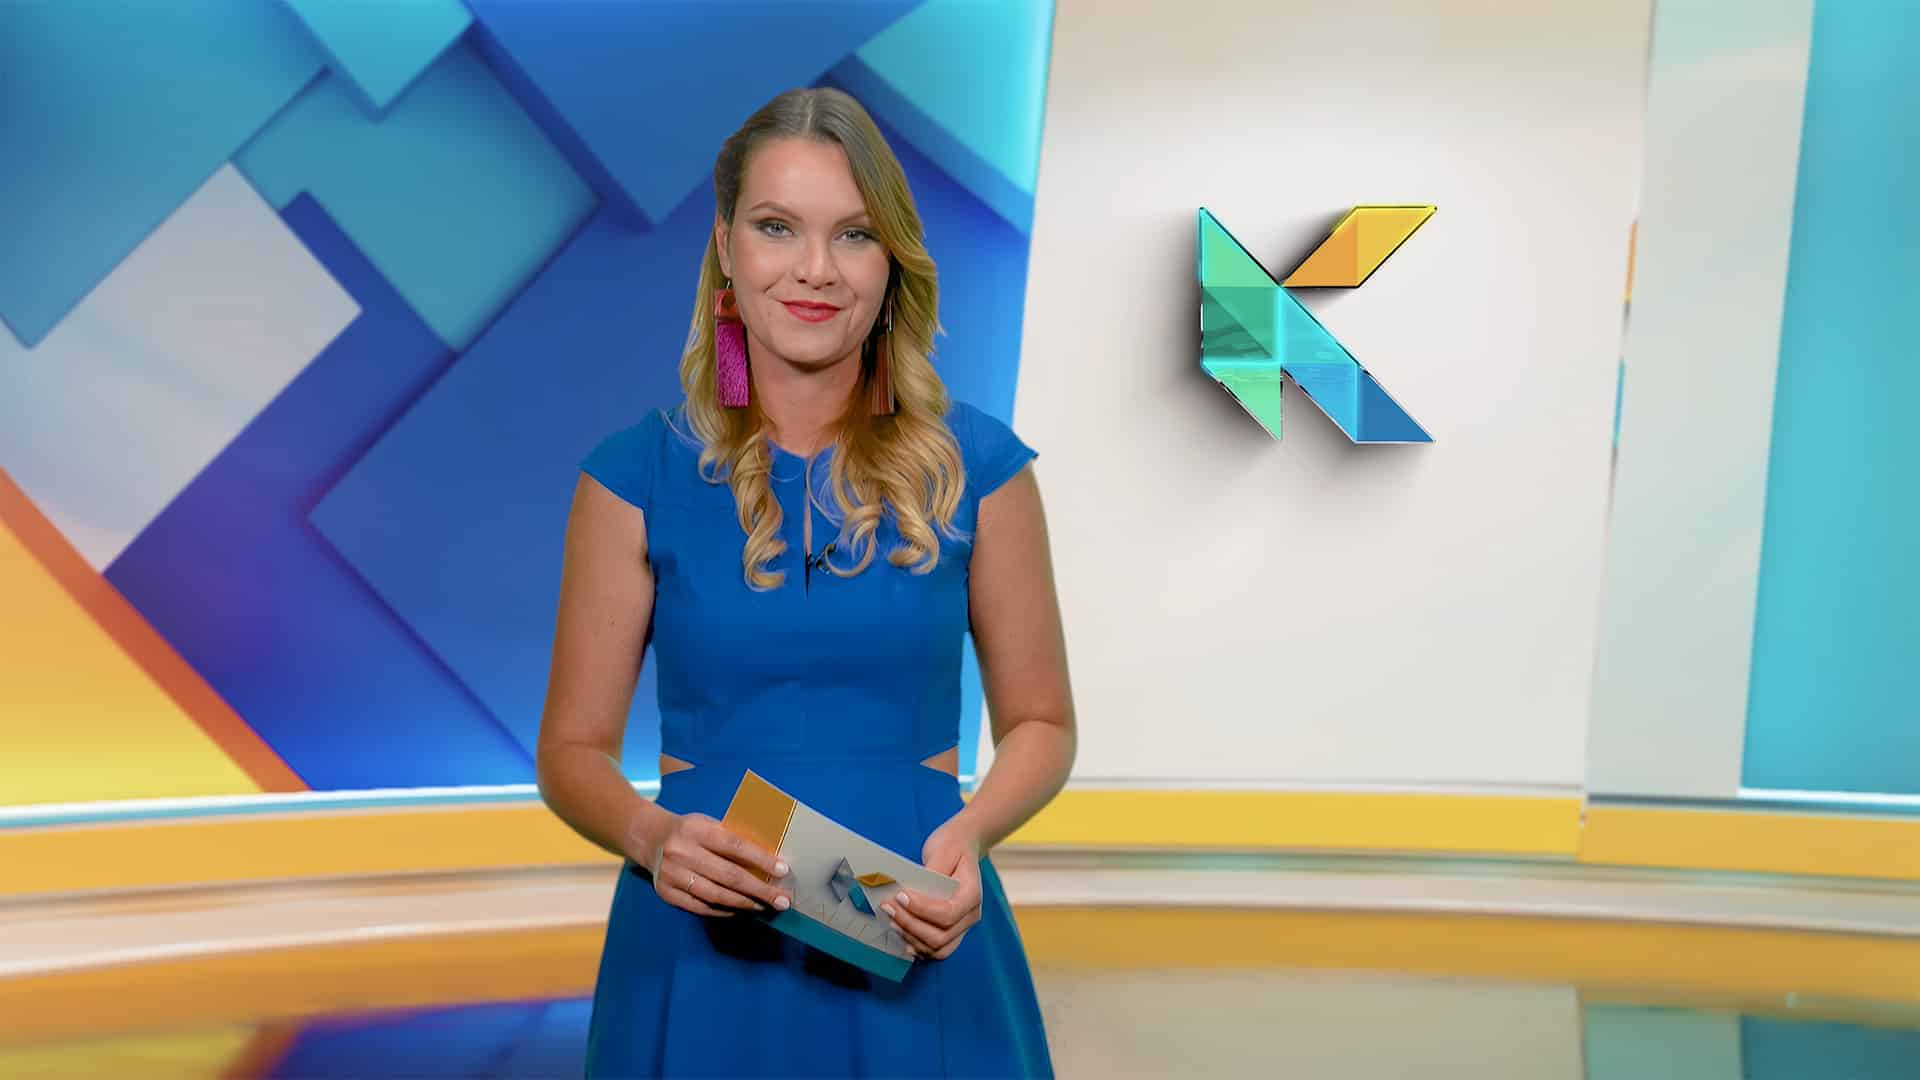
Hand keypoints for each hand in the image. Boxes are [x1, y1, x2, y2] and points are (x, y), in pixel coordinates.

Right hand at [640, 810, 791, 917]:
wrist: (649, 839)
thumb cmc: (689, 831)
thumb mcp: (709, 824)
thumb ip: (732, 839)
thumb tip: (769, 860)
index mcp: (696, 830)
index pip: (735, 846)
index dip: (761, 859)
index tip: (783, 871)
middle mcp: (682, 852)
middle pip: (728, 876)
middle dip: (760, 890)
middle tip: (782, 900)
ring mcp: (671, 875)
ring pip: (715, 895)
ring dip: (745, 903)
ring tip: (764, 906)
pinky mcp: (666, 893)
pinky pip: (700, 907)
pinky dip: (723, 910)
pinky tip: (739, 910)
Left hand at [885, 818, 983, 959]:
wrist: (962, 846)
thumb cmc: (952, 846)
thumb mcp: (943, 849)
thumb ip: (932, 871)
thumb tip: (912, 891)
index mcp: (973, 895)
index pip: (948, 913)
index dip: (922, 909)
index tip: (900, 896)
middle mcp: (971, 916)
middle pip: (940, 936)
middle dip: (910, 924)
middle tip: (888, 907)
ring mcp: (962, 927)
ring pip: (937, 948)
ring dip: (911, 937)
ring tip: (891, 920)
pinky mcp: (951, 933)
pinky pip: (935, 950)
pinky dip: (916, 945)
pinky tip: (901, 934)